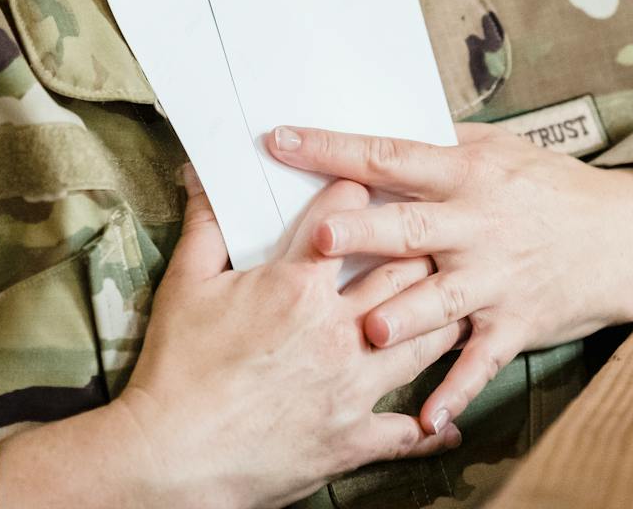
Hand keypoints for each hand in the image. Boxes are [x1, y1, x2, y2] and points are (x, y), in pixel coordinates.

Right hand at [99, 167, 466, 508]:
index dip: (360, 192)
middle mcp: (338, 330)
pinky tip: (444, 423)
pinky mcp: (354, 437)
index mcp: (298, 286)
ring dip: (445, 319)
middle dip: (424, 247)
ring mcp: (353, 386)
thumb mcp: (184, 286)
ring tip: (459, 303)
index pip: (346, 219)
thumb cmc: (176, 370)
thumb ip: (205, 226)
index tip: (373, 182)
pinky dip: (431, 427)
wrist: (173, 457)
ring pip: (425, 341)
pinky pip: (407, 431)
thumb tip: (202, 176)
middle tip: (438, 232)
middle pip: (404, 272)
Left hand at [265, 122, 632, 437]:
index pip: (389, 155)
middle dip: (365, 234)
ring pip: (442, 299)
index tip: (282, 141)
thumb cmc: (551, 187)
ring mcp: (497, 276)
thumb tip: (378, 123)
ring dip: (405, 316)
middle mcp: (476, 223)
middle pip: (410, 227)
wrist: (626, 234)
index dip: (335, 149)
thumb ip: (440, 142)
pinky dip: (457, 390)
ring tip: (367, 330)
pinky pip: (482, 360)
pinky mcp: (516, 322)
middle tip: (320, 239)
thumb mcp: (500, 149)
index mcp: (465, 173)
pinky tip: (428, 417)